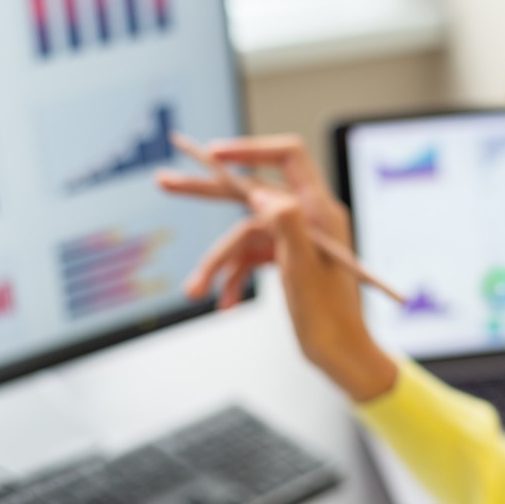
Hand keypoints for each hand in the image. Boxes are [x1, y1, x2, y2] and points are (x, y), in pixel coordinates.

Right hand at [156, 135, 396, 401]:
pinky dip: (232, 278)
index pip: (288, 157)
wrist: (340, 355)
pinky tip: (224, 302)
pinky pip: (248, 258)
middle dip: (207, 192)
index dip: (250, 149)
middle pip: (251, 192)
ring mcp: (294, 239)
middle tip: (164, 182)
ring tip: (194, 291)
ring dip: (217, 264)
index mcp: (319, 211)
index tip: (213, 155)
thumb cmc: (330, 318)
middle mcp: (306, 218)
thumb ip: (286, 224)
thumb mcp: (304, 270)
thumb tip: (260, 194)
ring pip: (242, 236)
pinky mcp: (284, 259)